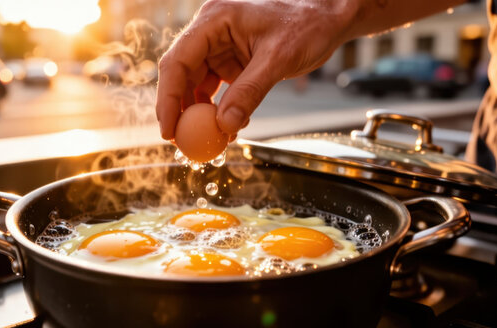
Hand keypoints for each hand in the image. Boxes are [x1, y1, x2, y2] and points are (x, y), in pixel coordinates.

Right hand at [155, 0, 357, 139]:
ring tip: (209, 137)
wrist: (328, 17)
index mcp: (214, 19)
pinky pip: (215, 88)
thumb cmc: (308, 22)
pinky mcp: (231, 60)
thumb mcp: (278, 58)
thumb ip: (249, 91)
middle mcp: (211, 31)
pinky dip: (218, 109)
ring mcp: (220, 46)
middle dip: (180, 110)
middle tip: (181, 141)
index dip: (168, 98)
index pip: (177, 61)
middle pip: (181, 74)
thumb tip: (225, 125)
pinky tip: (228, 126)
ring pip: (196, 84)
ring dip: (200, 113)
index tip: (169, 129)